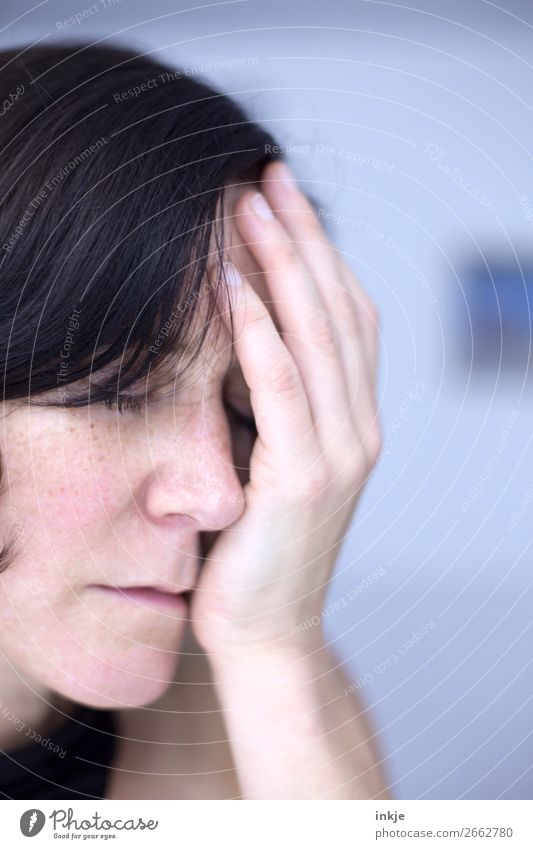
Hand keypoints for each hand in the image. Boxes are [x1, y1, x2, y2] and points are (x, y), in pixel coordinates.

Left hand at [190, 160, 381, 658]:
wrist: (266, 629)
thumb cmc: (258, 544)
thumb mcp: (275, 460)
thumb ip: (275, 402)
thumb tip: (242, 332)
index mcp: (356, 419)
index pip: (349, 315)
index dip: (320, 251)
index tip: (284, 199)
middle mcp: (360, 428)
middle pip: (337, 309)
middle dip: (302, 236)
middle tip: (268, 176)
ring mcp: (340, 454)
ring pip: (315, 337)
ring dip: (282, 264)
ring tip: (249, 205)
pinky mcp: (302, 481)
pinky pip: (282, 388)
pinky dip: (258, 331)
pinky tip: (232, 285)